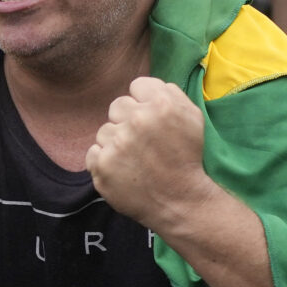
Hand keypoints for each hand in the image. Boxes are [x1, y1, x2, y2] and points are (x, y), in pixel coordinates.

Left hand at [87, 77, 210, 230]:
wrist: (180, 200)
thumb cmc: (187, 158)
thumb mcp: (192, 118)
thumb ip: (170, 94)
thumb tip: (145, 87)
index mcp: (161, 104)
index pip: (137, 86)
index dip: (144, 102)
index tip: (151, 119)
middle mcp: (137, 119)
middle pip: (117, 106)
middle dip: (127, 120)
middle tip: (143, 142)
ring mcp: (117, 143)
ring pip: (104, 130)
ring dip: (115, 142)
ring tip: (135, 159)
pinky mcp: (102, 164)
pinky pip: (93, 152)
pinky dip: (105, 161)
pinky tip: (123, 170)